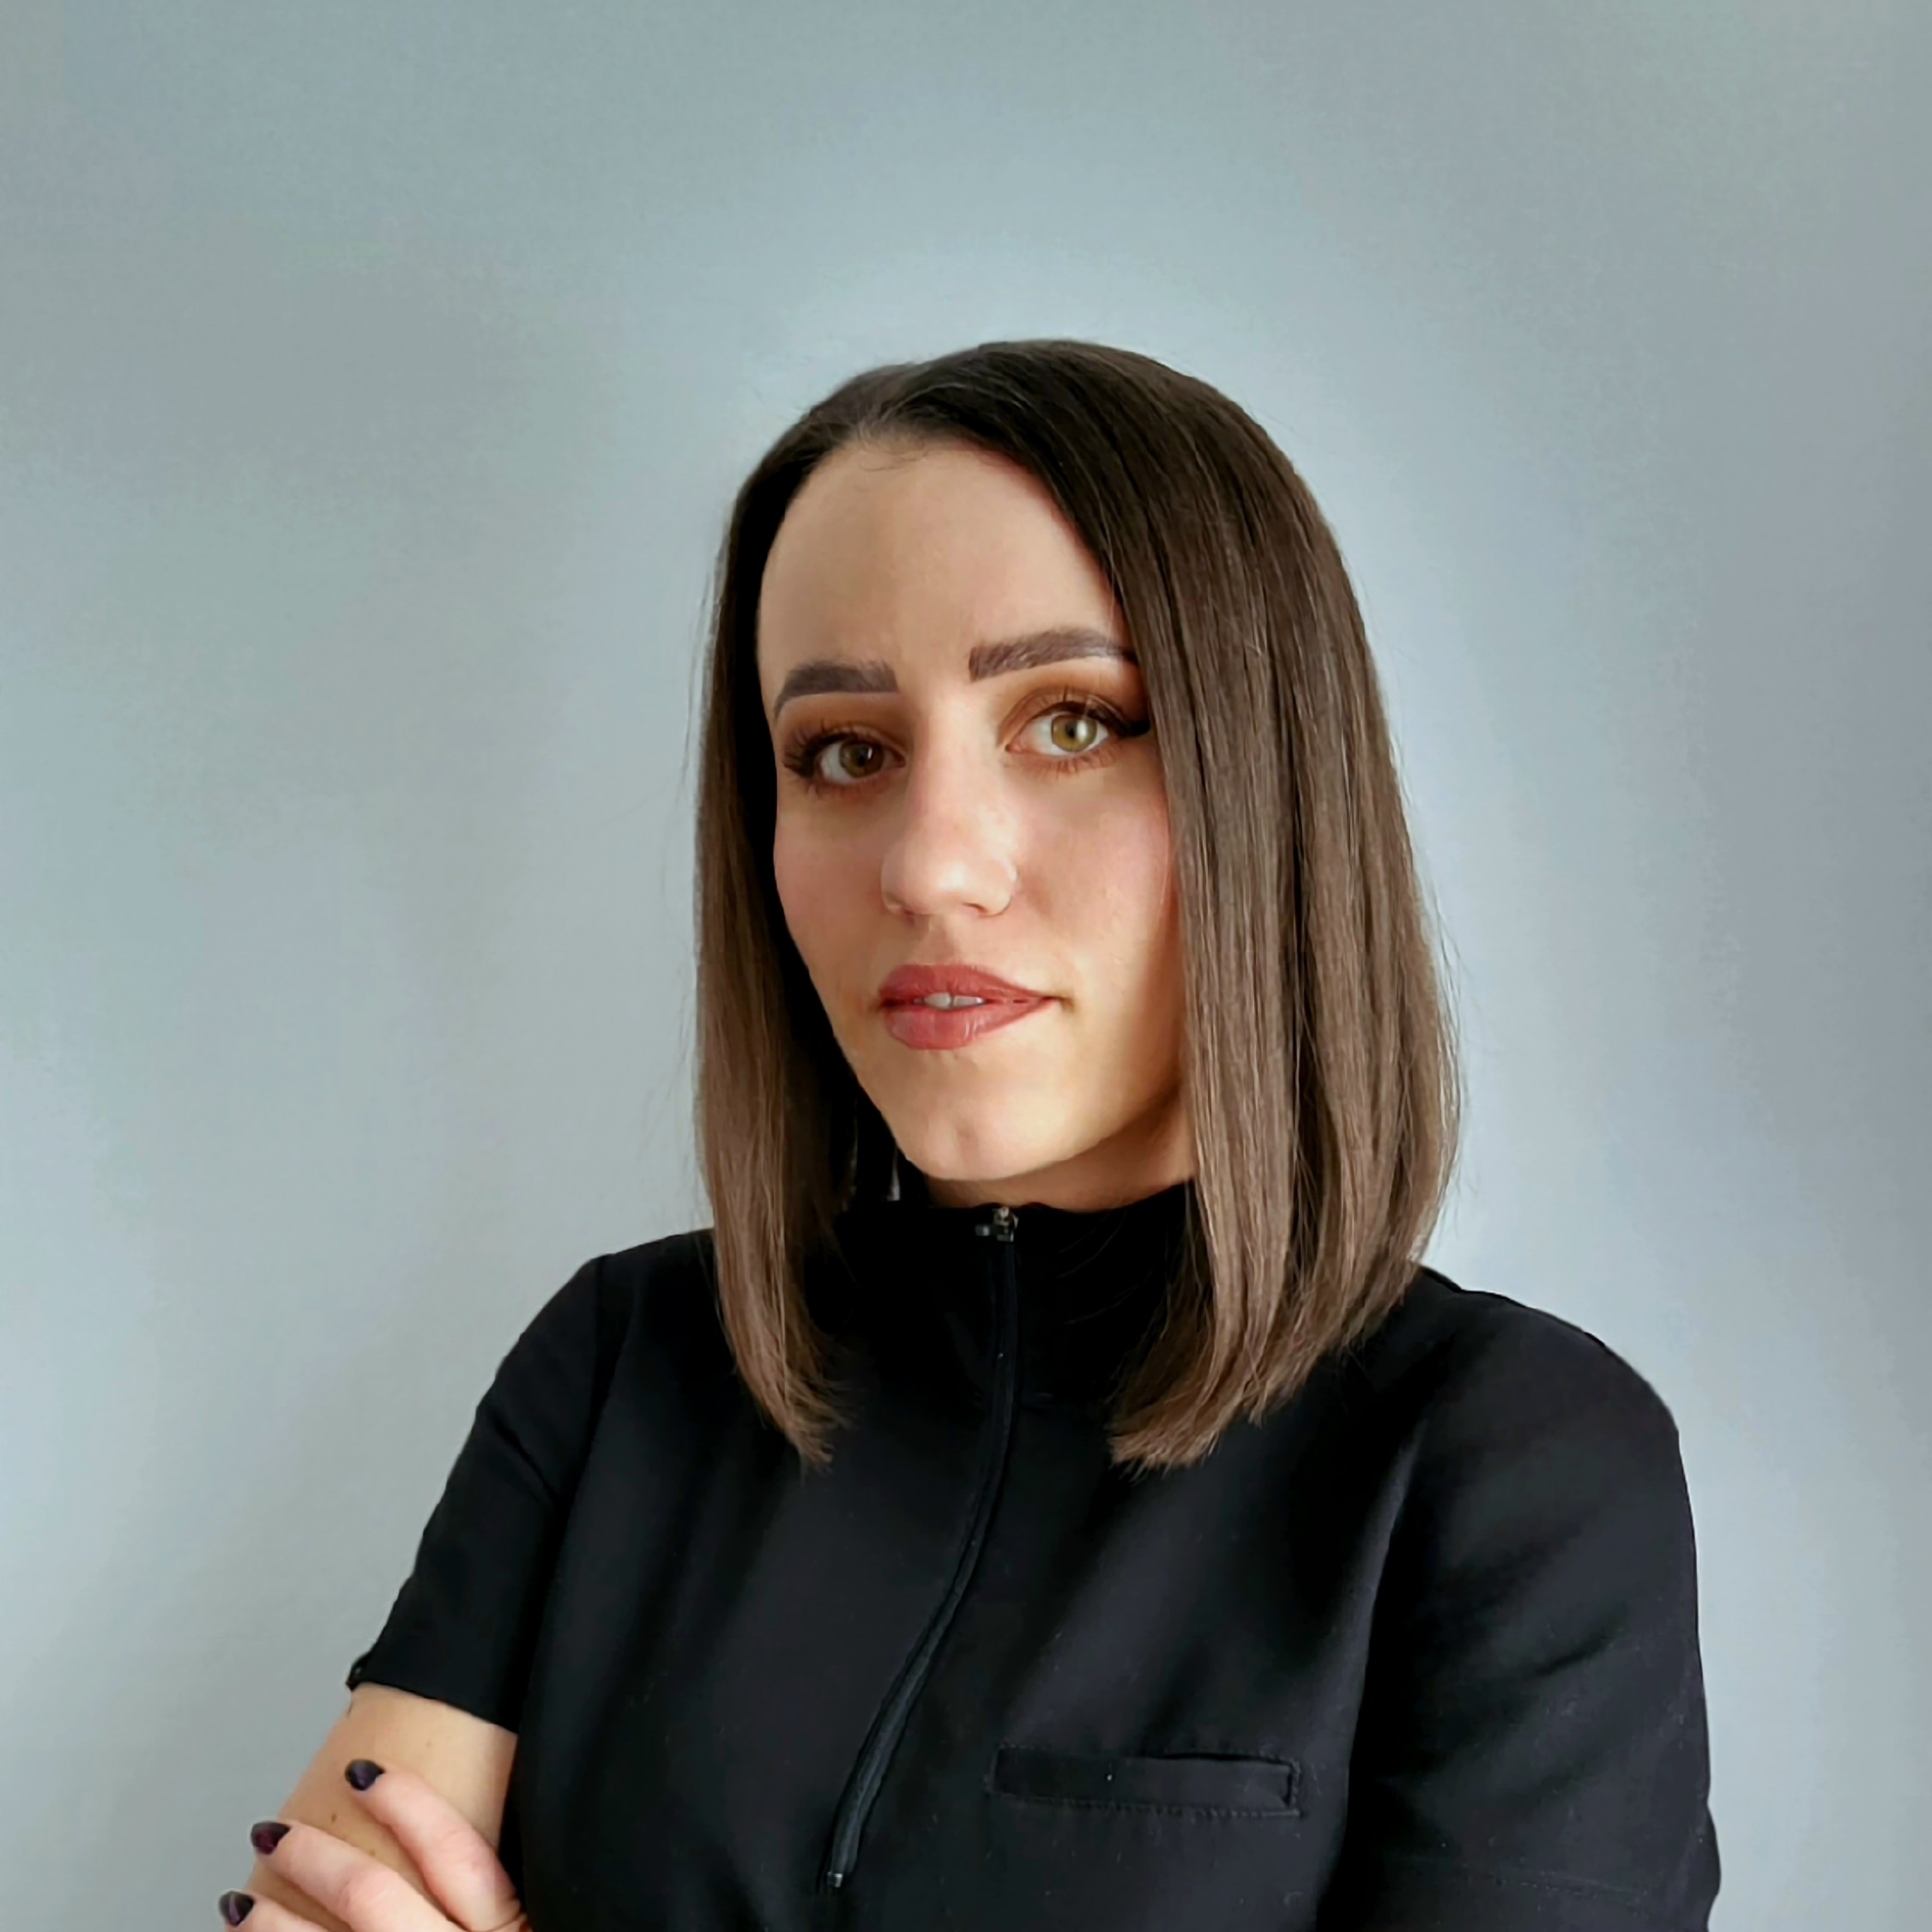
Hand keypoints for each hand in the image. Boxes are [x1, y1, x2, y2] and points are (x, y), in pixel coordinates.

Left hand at [219, 1758, 531, 1930]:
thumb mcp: (553, 1911)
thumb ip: (512, 1883)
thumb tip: (495, 1816)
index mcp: (509, 1926)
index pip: (453, 1851)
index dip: (405, 1803)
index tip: (361, 1770)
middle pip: (372, 1897)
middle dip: (314, 1861)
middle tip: (272, 1833)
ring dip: (272, 1927)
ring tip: (238, 1906)